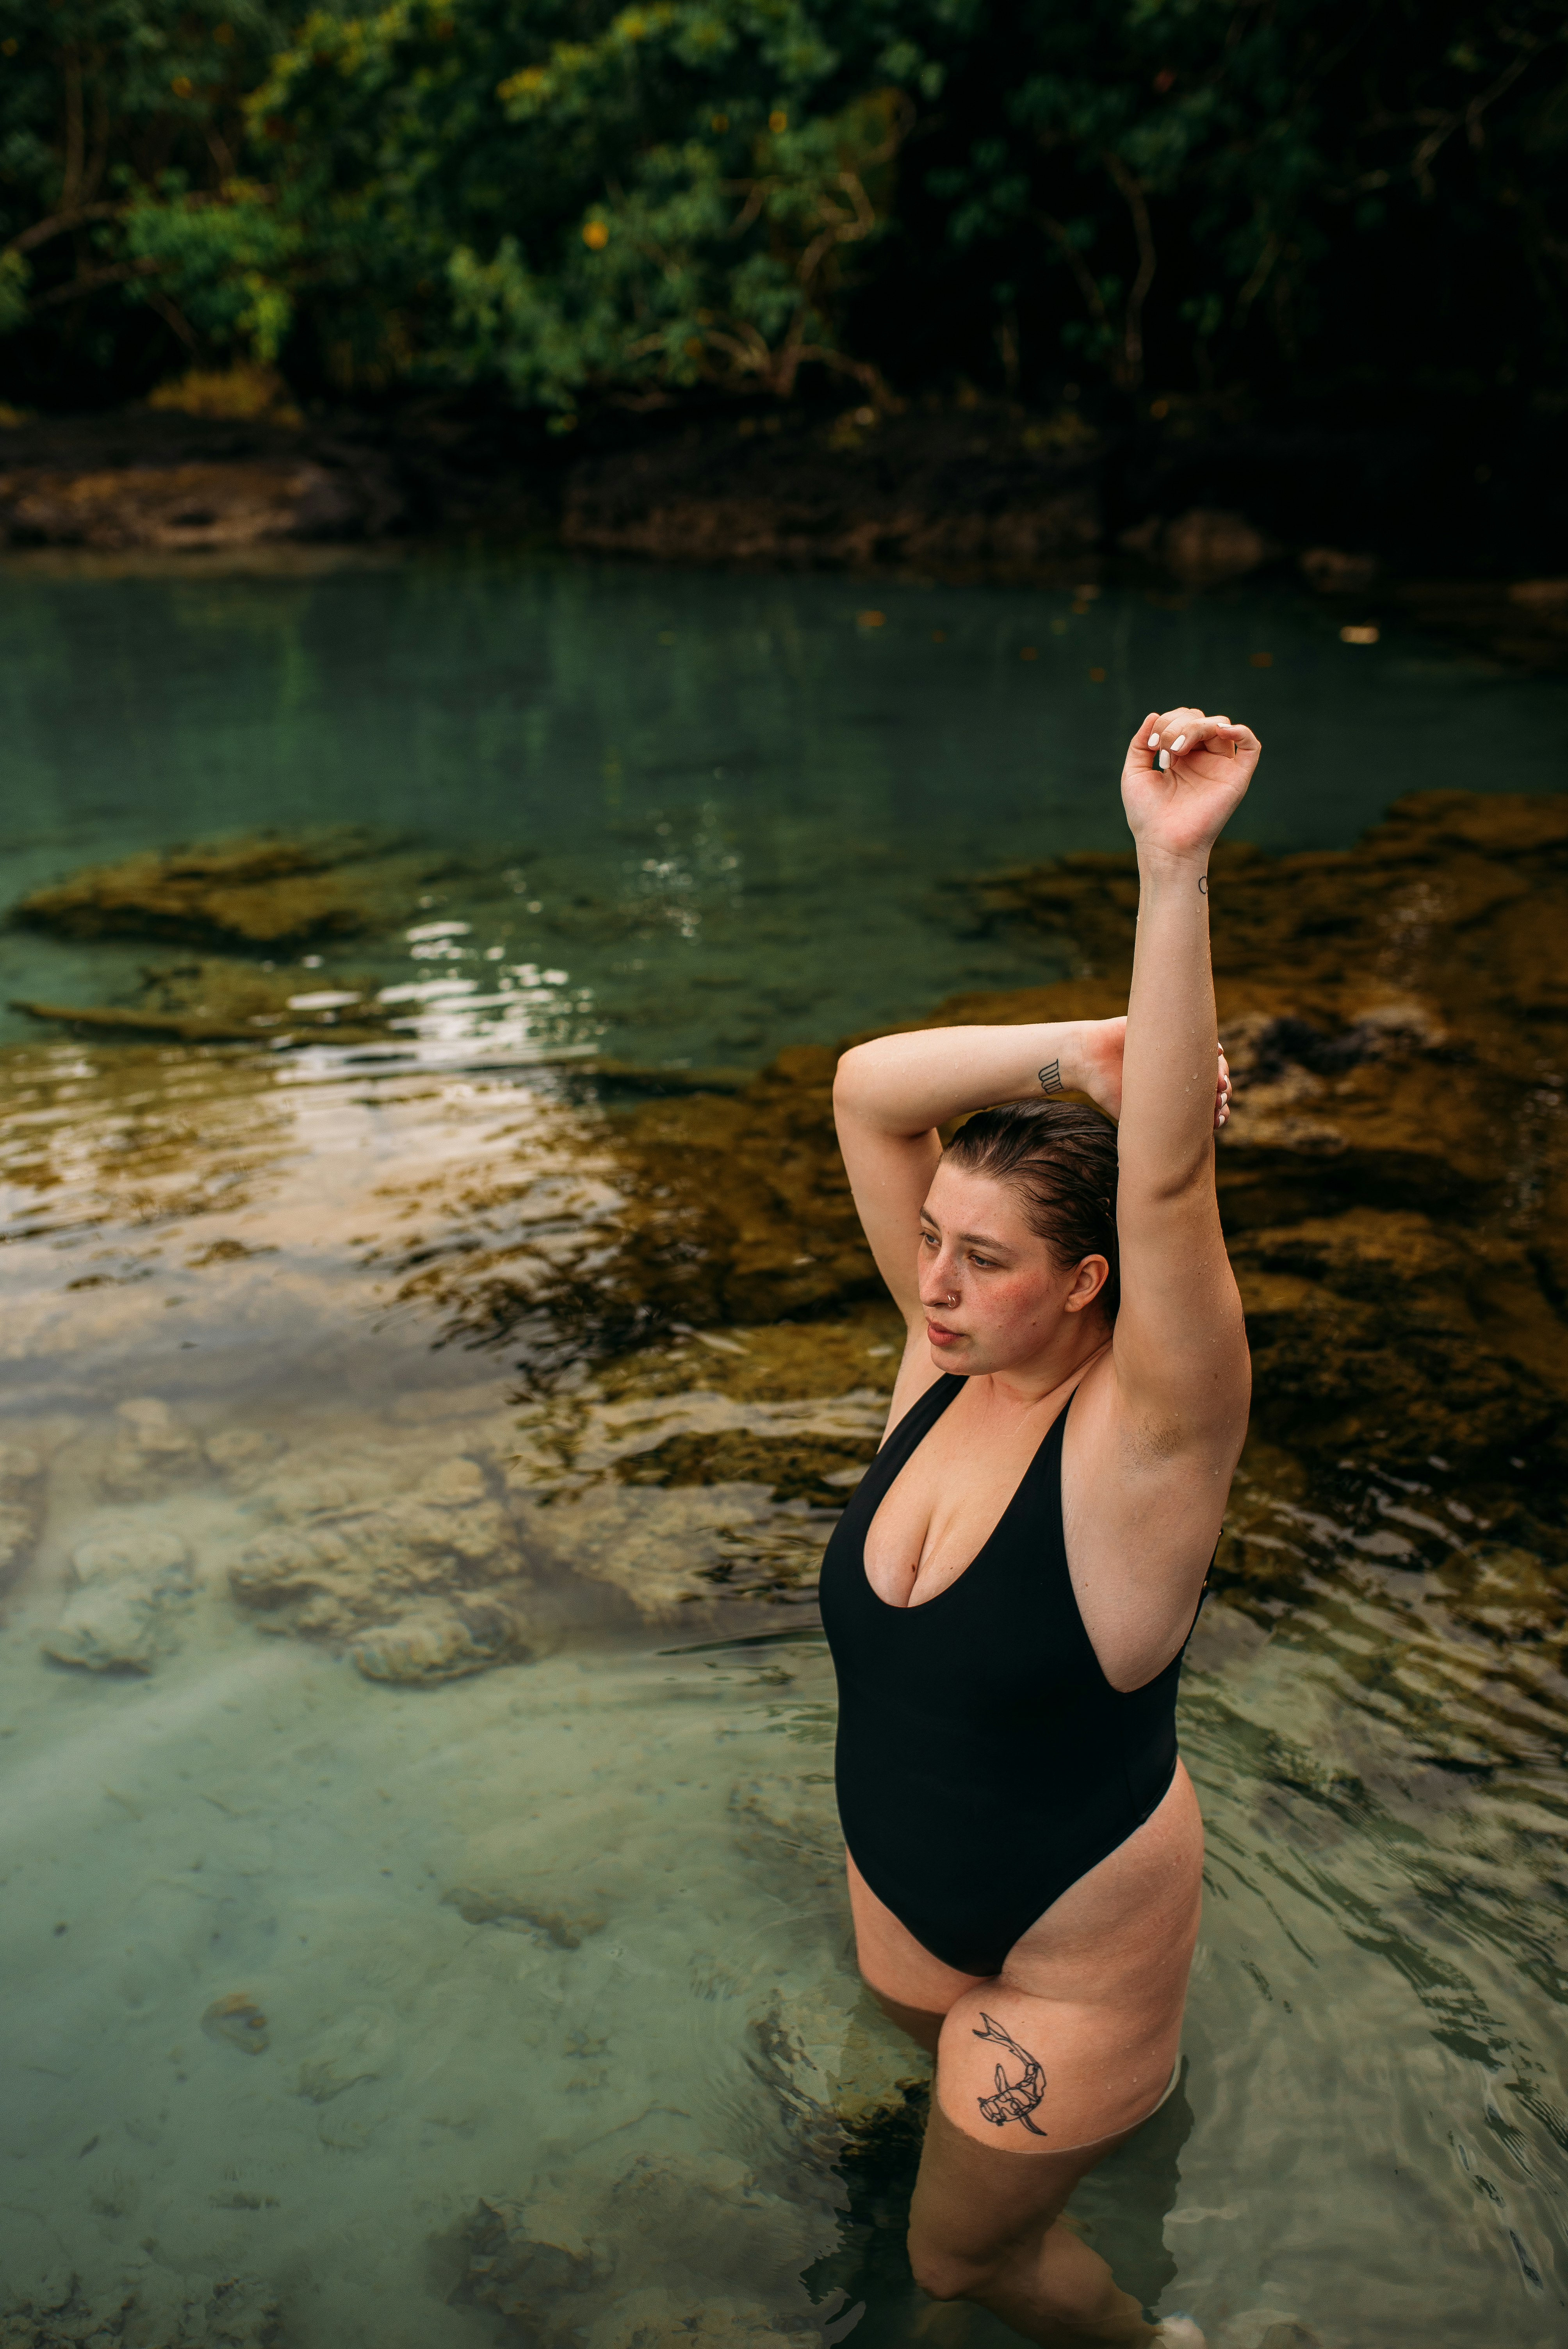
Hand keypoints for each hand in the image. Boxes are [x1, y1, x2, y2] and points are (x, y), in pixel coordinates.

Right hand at [1072, 1017, 1230, 1128]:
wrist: (1089, 1061)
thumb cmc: (1108, 1089)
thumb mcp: (1133, 1116)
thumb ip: (1155, 1131)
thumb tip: (1169, 1164)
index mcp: (1175, 1094)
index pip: (1206, 1105)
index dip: (1218, 1112)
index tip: (1218, 1120)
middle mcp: (1179, 1073)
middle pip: (1213, 1083)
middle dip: (1222, 1093)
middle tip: (1220, 1100)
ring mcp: (1177, 1053)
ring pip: (1212, 1061)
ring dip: (1221, 1071)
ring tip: (1219, 1082)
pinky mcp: (1171, 1033)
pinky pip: (1199, 1036)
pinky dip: (1211, 1045)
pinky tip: (1217, 1052)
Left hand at [1121, 705, 1259, 860]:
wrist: (1163, 844)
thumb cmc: (1148, 815)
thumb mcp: (1134, 772)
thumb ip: (1141, 743)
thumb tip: (1153, 714)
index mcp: (1181, 756)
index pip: (1182, 719)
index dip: (1166, 721)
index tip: (1152, 745)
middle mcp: (1203, 758)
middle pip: (1199, 718)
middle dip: (1177, 724)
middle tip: (1164, 749)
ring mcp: (1221, 766)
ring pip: (1219, 725)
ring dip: (1195, 727)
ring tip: (1176, 749)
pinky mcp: (1237, 778)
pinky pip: (1251, 746)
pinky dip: (1241, 731)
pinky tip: (1221, 731)